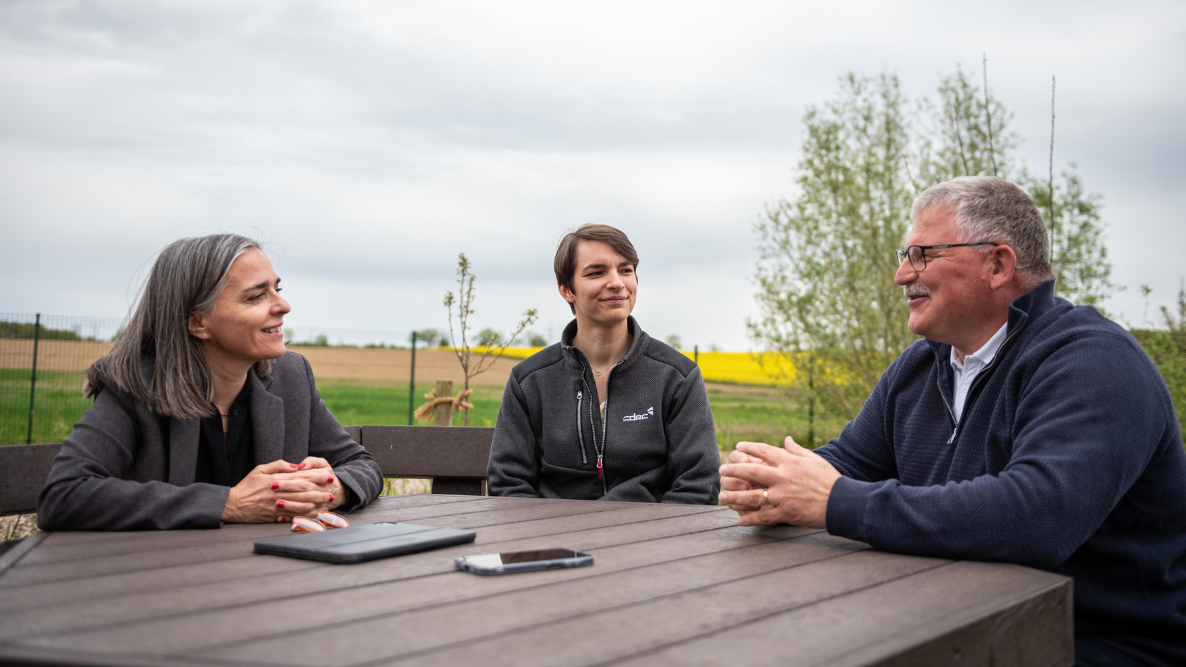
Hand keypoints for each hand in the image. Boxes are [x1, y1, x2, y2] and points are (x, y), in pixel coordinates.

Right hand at [221, 459, 341, 522]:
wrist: (233, 505)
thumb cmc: (247, 486)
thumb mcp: (260, 469)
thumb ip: (278, 465)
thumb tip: (295, 466)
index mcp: (277, 480)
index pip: (301, 477)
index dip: (316, 476)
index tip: (328, 476)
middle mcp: (279, 493)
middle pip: (304, 492)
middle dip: (320, 492)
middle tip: (332, 492)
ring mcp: (277, 506)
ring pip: (301, 505)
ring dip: (316, 505)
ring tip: (326, 504)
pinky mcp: (274, 517)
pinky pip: (293, 517)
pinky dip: (305, 516)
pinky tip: (313, 516)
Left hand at [717, 438, 840, 528]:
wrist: (842, 503)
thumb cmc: (830, 479)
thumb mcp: (814, 460)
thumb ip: (797, 450)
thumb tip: (786, 440)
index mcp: (790, 463)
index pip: (764, 451)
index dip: (749, 448)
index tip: (738, 447)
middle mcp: (784, 478)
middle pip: (752, 472)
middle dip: (734, 470)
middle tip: (722, 470)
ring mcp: (783, 496)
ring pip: (753, 496)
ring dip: (735, 496)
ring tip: (721, 496)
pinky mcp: (786, 513)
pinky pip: (764, 516)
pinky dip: (751, 519)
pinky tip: (739, 520)